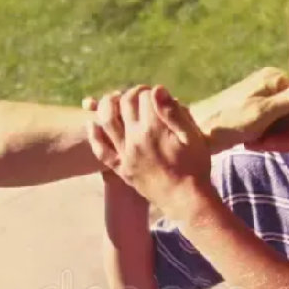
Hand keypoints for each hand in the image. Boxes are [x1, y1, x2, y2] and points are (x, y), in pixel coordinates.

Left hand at [87, 85, 212, 217]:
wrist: (186, 200)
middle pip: (124, 104)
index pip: (144, 96)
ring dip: (108, 105)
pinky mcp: (122, 169)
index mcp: (155, 129)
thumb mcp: (192, 137)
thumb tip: (157, 89)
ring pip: (107, 121)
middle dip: (131, 94)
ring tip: (116, 101)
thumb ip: (174, 112)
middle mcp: (136, 139)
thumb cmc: (195, 167)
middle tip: (140, 96)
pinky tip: (92, 124)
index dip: (150, 91)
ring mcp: (126, 154)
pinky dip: (94, 135)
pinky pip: (101, 150)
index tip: (156, 94)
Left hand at [190, 67, 288, 153]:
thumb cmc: (228, 122)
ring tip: (257, 144)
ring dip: (276, 140)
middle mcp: (274, 85)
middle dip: (288, 135)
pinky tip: (254, 143)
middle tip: (267, 144)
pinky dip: (268, 140)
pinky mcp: (260, 114)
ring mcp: (267, 100)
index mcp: (277, 79)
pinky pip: (277, 130)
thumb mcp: (265, 113)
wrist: (196, 134)